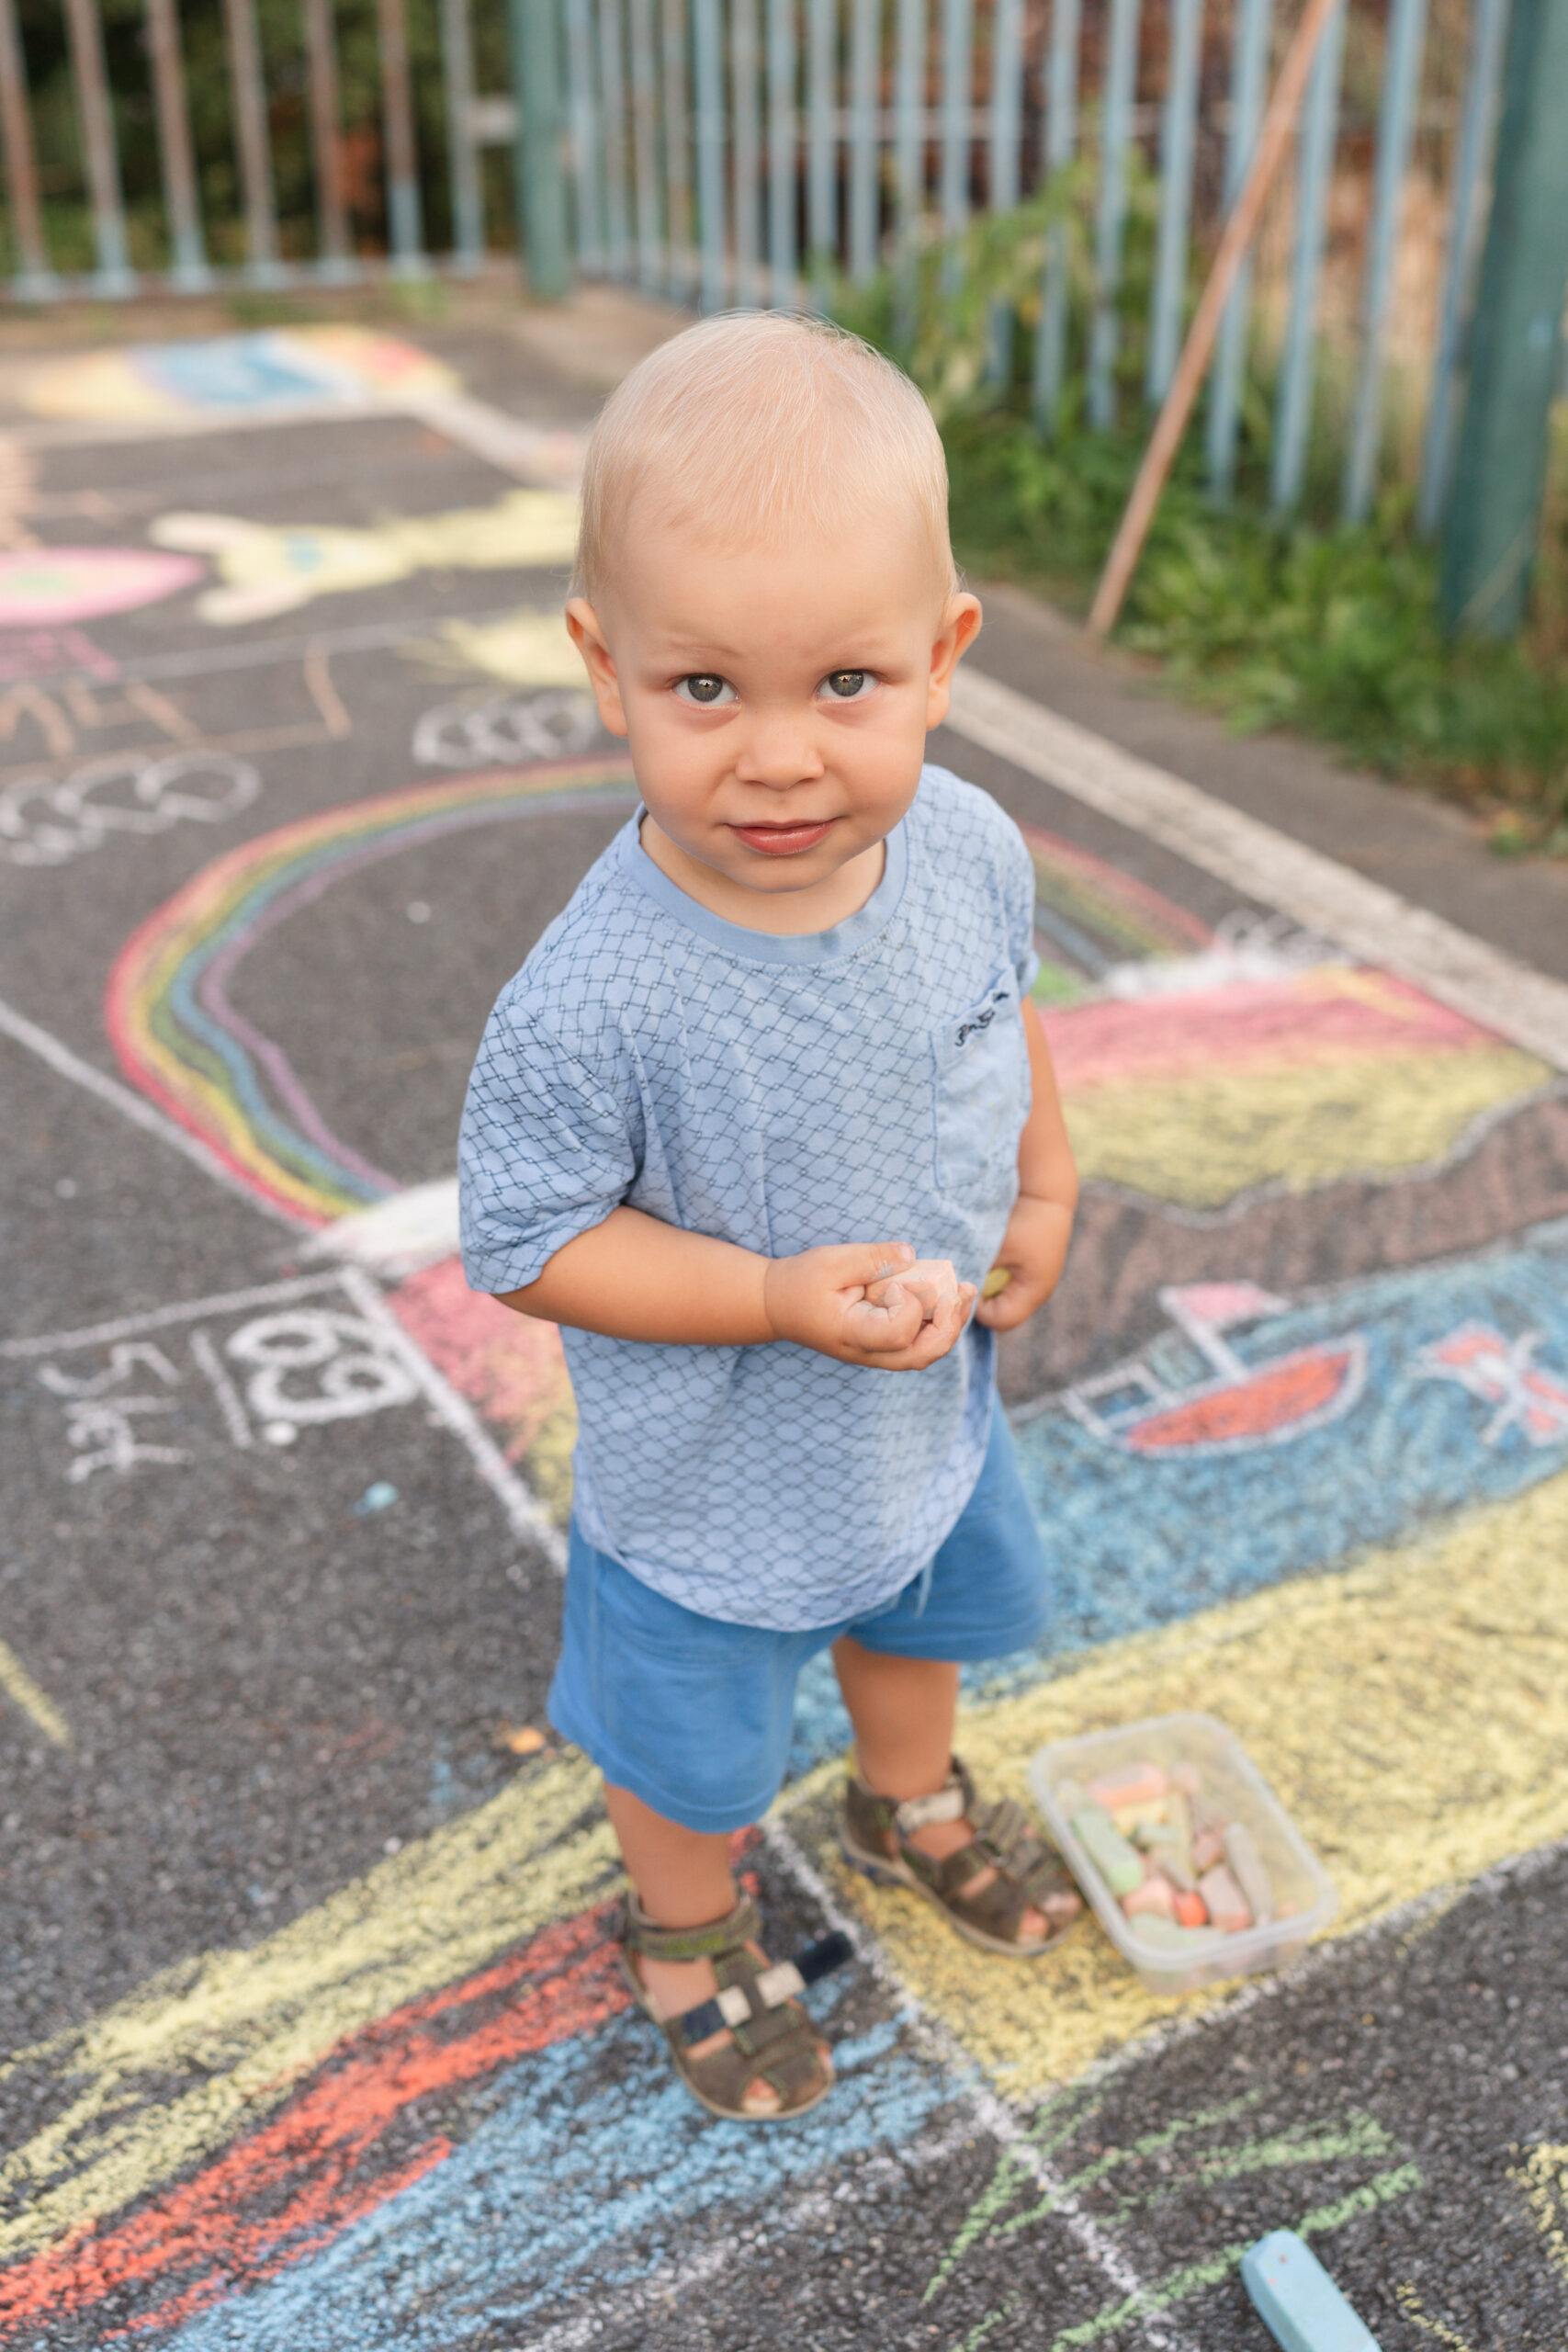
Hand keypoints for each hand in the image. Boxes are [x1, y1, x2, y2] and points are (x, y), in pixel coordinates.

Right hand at [764, 1242, 976, 1368]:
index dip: (912, 1306)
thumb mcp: (831, 1260)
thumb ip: (872, 1258)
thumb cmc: (801, 1282)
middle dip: (950, 1324)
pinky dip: (938, 1324)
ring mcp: (875, 1354)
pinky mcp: (880, 1346)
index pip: (899, 1333)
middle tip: (962, 1290)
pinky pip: (917, 1343)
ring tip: (963, 1291)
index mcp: (852, 1334)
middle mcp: (867, 1352)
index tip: (899, 1282)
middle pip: (921, 1355)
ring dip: (950, 1325)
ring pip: (924, 1354)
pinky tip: (947, 1296)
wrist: (777, 1306)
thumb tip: (911, 1256)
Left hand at [974, 1195, 1073, 1331]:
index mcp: (1033, 1290)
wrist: (1046, 1191)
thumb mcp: (994, 1245)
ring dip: (990, 1291)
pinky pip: (1012, 1285)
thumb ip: (976, 1269)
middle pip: (1004, 1315)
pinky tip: (986, 1262)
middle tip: (964, 1283)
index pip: (1000, 1320)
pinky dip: (997, 1279)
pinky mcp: (1034, 1268)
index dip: (978, 1309)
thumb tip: (950, 1287)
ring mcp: (1039, 1280)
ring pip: (1007, 1300)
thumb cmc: (1022, 1218)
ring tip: (974, 1272)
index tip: (965, 1287)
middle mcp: (1039, 1291)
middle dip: (983, 1303)